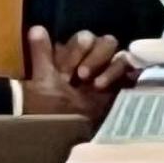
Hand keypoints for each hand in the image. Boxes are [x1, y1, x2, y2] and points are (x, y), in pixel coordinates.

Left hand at [20, 27, 137, 116]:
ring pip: (116, 51)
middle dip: (94, 55)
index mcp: (71, 55)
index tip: (67, 69)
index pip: (83, 39)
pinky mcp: (119, 83)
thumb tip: (37, 27)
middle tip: (81, 76)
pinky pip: (126, 68)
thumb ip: (41, 53)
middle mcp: (91, 59)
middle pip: (103, 41)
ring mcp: (106, 70)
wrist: (61, 135)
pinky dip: (117, 72)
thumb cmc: (48, 107)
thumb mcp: (43, 80)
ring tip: (94, 84)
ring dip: (105, 63)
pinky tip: (104, 86)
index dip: (78, 50)